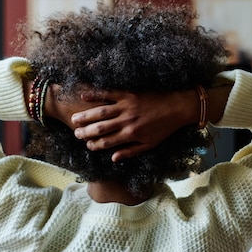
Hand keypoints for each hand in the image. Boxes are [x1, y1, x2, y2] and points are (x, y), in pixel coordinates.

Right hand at [71, 89, 197, 161]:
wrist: (177, 107)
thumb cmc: (164, 128)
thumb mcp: (150, 145)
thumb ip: (130, 152)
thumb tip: (113, 158)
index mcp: (131, 135)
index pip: (107, 142)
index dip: (95, 145)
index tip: (86, 145)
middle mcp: (126, 121)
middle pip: (100, 128)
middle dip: (86, 132)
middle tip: (75, 134)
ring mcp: (126, 106)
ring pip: (100, 112)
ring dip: (85, 116)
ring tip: (74, 119)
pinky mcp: (128, 94)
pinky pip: (108, 93)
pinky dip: (95, 94)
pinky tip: (84, 95)